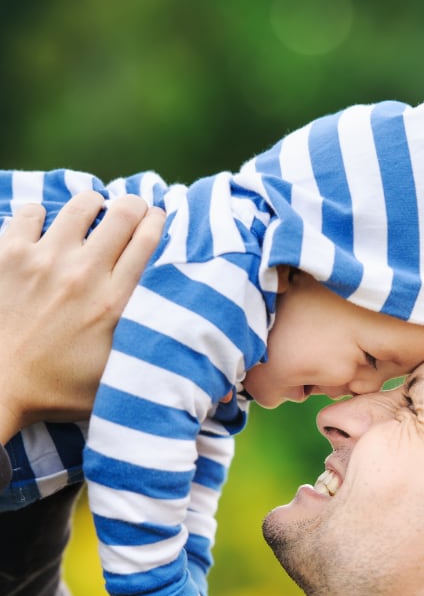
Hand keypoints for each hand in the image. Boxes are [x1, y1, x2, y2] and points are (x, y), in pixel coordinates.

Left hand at [0, 191, 165, 442]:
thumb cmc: (57, 391)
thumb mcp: (119, 382)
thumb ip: (163, 370)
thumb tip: (228, 392)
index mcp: (116, 303)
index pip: (150, 240)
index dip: (161, 221)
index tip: (162, 220)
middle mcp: (85, 273)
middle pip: (124, 213)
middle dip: (135, 206)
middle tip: (133, 212)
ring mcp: (44, 259)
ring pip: (82, 204)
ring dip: (93, 206)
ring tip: (94, 215)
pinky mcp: (7, 253)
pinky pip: (32, 211)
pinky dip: (42, 216)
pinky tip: (47, 230)